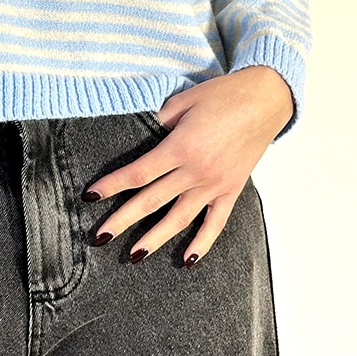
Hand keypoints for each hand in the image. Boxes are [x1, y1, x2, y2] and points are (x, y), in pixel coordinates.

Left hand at [82, 66, 293, 266]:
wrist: (266, 99)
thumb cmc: (224, 95)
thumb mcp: (184, 100)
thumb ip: (160, 120)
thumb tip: (142, 135)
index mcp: (181, 147)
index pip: (138, 173)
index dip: (112, 185)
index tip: (90, 197)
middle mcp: (196, 171)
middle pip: (152, 200)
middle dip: (123, 220)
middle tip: (100, 237)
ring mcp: (215, 184)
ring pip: (180, 218)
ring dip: (156, 238)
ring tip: (135, 256)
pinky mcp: (232, 190)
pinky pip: (216, 222)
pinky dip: (202, 243)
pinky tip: (187, 260)